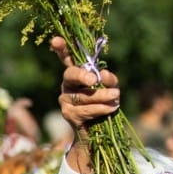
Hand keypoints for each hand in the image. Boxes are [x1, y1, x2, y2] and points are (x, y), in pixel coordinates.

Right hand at [51, 36, 120, 173]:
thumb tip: (103, 75)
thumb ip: (109, 79)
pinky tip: (112, 108)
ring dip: (102, 96)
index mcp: (76, 74)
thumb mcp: (110, 87)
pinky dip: (101, 108)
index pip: (67, 59)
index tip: (56, 39)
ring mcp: (65, 100)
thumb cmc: (105, 104)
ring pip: (82, 95)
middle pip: (70, 75)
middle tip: (95, 79)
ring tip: (116, 96)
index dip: (61, 49)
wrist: (98, 133)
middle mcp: (67, 85)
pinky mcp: (68, 114)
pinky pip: (85, 110)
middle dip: (82, 75)